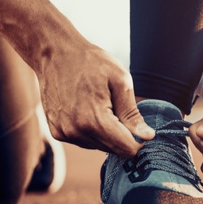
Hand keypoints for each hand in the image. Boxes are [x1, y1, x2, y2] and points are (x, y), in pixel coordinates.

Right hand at [37, 41, 154, 156]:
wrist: (55, 53)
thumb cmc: (90, 62)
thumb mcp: (119, 80)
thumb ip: (132, 113)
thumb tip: (147, 136)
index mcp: (94, 120)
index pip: (127, 149)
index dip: (139, 140)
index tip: (140, 125)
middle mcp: (76, 131)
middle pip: (113, 150)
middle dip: (122, 135)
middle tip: (118, 107)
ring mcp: (64, 133)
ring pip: (98, 146)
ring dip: (106, 133)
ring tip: (100, 104)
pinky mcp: (56, 132)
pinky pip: (83, 141)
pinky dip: (91, 130)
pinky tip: (87, 108)